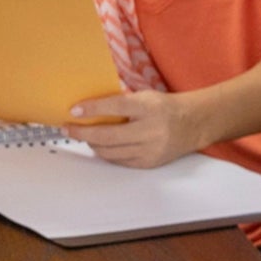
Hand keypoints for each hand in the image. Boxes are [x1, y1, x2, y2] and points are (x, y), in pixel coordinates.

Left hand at [67, 90, 209, 169]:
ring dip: (92, 144)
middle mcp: (151, 130)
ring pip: (111, 152)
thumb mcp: (143, 97)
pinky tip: (100, 145)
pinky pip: (119, 161)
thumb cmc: (163, 107)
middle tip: (68, 128)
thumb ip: (119, 102)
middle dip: (83, 133)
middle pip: (109, 135)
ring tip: (83, 136)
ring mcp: (151, 149)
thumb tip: (85, 107)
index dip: (92, 109)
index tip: (73, 110)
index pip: (116, 107)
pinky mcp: (150, 162)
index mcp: (149, 108)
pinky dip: (106, 153)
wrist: (193, 124)